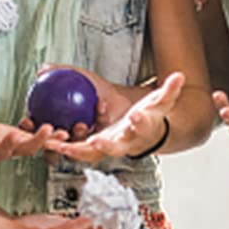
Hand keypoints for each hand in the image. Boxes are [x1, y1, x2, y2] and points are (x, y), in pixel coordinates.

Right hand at [0, 106, 68, 161]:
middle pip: (6, 149)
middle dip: (16, 143)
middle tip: (26, 134)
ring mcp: (11, 148)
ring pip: (27, 148)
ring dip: (42, 141)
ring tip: (55, 132)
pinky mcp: (23, 143)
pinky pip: (39, 141)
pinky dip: (51, 137)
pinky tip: (66, 130)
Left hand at [56, 73, 184, 162]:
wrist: (144, 135)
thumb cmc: (150, 116)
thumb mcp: (162, 102)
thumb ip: (170, 90)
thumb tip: (180, 75)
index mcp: (142, 130)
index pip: (143, 125)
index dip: (141, 122)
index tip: (136, 116)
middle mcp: (125, 143)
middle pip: (115, 146)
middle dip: (106, 145)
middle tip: (96, 141)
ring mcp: (108, 148)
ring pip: (91, 152)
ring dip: (75, 149)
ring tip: (58, 143)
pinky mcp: (94, 150)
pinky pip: (77, 149)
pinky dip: (64, 147)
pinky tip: (47, 141)